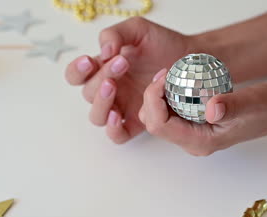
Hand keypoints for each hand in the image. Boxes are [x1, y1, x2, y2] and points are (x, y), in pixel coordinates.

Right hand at [65, 17, 195, 143]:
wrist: (190, 60)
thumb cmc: (163, 44)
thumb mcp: (138, 30)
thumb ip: (115, 34)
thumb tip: (103, 52)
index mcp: (103, 69)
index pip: (76, 75)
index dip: (77, 71)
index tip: (90, 60)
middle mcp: (109, 90)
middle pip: (88, 94)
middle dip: (101, 77)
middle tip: (121, 64)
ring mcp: (122, 108)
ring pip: (97, 116)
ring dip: (101, 102)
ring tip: (113, 86)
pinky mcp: (137, 123)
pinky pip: (117, 135)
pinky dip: (113, 129)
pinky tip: (118, 116)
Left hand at [139, 69, 266, 155]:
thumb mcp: (253, 102)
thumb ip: (232, 106)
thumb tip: (211, 108)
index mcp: (200, 142)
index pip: (160, 125)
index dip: (153, 100)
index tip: (164, 76)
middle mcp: (192, 142)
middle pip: (154, 123)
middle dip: (151, 97)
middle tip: (165, 72)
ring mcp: (192, 135)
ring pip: (158, 118)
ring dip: (157, 96)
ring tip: (169, 75)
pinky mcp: (193, 125)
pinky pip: (170, 112)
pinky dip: (167, 95)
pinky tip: (177, 79)